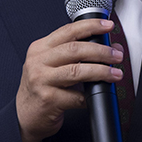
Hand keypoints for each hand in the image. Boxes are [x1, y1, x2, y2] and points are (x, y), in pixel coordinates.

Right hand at [16, 19, 123, 141]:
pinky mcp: (48, 99)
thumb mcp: (51, 65)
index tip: (108, 25)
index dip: (90, 26)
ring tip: (115, 74)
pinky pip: (76, 97)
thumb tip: (109, 48)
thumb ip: (75, 54)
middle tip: (116, 55)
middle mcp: (38, 62)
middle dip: (101, 51)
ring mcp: (41, 80)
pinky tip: (98, 95)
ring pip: (77, 71)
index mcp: (40, 48)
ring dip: (101, 71)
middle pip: (75, 49)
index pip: (68, 31)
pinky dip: (91, 96)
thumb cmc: (41, 88)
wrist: (25, 116)